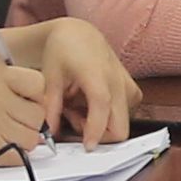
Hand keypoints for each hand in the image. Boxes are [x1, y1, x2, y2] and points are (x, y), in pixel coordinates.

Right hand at [0, 57, 61, 162]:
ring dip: (21, 141)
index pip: (38, 84)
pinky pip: (20, 156)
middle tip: (11, 124)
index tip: (25, 104)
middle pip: (38, 114)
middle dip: (29, 123)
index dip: (35, 97)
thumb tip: (39, 103)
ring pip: (32, 138)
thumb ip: (8, 85)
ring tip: (2, 136)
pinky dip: (12, 156)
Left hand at [13, 18, 144, 141]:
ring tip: (79, 110)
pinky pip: (124, 115)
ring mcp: (127, 85)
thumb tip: (49, 133)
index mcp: (96, 74)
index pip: (102, 106)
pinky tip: (89, 106)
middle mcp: (117, 80)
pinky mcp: (131, 90)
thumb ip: (51, 107)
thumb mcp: (50, 77)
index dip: (95, 130)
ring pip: (122, 123)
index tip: (87, 147)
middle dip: (98, 136)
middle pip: (121, 126)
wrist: (79, 33)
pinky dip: (107, 118)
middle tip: (75, 123)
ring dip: (101, 126)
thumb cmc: (64, 50)